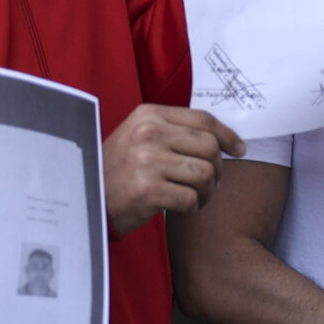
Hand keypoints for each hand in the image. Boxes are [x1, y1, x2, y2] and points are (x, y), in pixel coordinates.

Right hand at [104, 106, 245, 235]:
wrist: (84, 200)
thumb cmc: (118, 171)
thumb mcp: (139, 138)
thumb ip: (174, 132)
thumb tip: (223, 140)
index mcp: (149, 115)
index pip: (204, 120)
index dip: (228, 135)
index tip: (239, 149)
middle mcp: (148, 133)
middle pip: (210, 147)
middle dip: (217, 169)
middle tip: (207, 184)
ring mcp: (146, 161)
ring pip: (206, 173)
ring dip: (207, 191)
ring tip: (193, 197)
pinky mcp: (146, 190)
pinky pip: (191, 198)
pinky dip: (192, 207)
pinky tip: (179, 209)